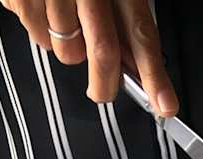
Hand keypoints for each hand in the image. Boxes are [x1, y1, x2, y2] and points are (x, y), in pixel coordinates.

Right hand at [0, 0, 176, 114]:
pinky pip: (37, 36)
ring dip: (69, 49)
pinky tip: (44, 6)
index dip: (154, 74)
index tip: (165, 105)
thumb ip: (123, 19)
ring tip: (65, 19)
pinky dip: (42, 31)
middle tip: (102, 93)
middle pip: (103, 51)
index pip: (141, 33)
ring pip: (67, 52)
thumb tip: (136, 66)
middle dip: (105, 84)